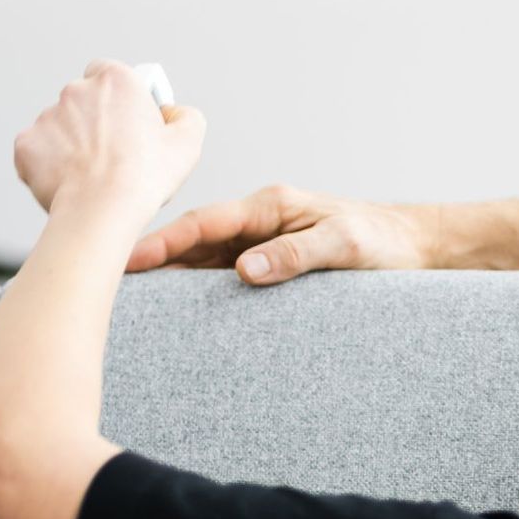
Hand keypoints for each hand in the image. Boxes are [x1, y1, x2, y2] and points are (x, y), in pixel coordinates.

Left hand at [14, 62, 204, 216]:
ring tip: (95, 173)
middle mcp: (75, 90)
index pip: (109, 72)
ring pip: (61, 127)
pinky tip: (73, 182)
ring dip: (74, 143)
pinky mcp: (26, 145)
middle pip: (85, 101)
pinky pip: (39, 151)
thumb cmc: (144, 176)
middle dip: (96, 121)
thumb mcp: (188, 143)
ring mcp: (46, 117)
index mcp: (115, 80)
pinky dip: (52, 164)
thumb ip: (186, 116)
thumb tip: (176, 113)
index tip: (131, 115)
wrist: (102, 209)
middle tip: (117, 152)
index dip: (121, 95)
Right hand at [127, 183, 432, 283]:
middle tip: (105, 284)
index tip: (127, 260)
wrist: (414, 247)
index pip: (205, 222)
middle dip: (150, 259)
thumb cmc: (383, 240)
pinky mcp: (269, 264)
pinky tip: (174, 312)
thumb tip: (245, 269)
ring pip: (201, 260)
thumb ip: (296, 254)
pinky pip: (222, 277)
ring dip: (168, 278)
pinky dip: (196, 291)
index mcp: (270, 206)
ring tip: (126, 304)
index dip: (163, 241)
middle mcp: (258, 222)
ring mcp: (260, 244)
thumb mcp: (345, 245)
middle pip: (192, 241)